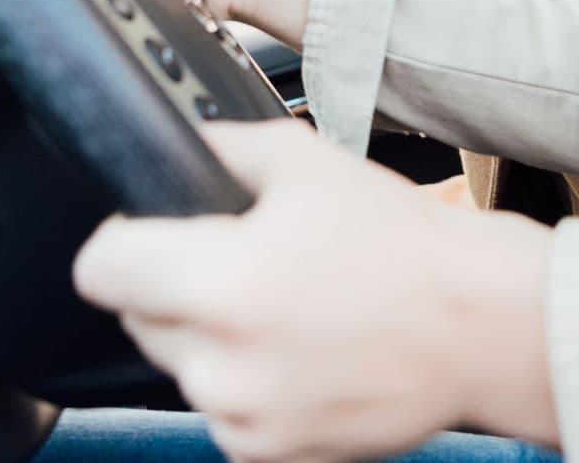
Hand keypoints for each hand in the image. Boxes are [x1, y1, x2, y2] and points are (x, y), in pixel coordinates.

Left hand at [74, 121, 556, 462]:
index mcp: (221, 281)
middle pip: (138, 316)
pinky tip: (300, 350)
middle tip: (246, 261)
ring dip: (209, 337)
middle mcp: (221, 361)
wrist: (479, 326)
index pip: (99, 270)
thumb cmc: (402, 243)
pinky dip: (244, 380)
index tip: (147, 233)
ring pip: (179, 364)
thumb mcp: (305, 162)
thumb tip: (170, 146)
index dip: (121, 240)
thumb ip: (219, 148)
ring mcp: (241, 415)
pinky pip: (219, 408)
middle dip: (174, 285)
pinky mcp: (266, 452)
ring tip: (285, 308)